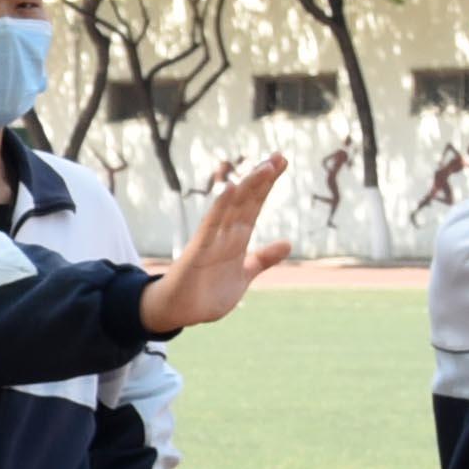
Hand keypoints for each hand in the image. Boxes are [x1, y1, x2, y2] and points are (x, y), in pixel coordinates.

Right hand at [139, 155, 294, 332]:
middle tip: (278, 155)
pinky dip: (220, 207)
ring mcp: (212, 239)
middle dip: (262, 178)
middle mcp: (225, 233)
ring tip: (265, 166)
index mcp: (237, 238)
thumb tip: (288, 243)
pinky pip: (211, 225)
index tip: (282, 162)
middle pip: (247, 200)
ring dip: (249, 186)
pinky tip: (230, 189)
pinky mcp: (199, 250)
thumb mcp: (244, 274)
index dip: (268, 184)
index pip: (255, 204)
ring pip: (233, 207)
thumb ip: (263, 258)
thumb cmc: (208, 294)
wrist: (180, 312)